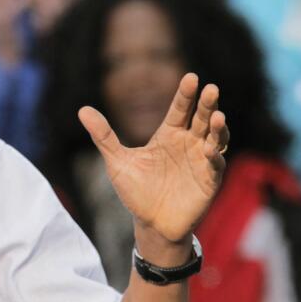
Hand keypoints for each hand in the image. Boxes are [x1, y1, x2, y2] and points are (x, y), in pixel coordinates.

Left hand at [79, 73, 228, 243]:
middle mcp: (188, 143)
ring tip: (218, 116)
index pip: (180, 109)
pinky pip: (215, 165)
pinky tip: (209, 150)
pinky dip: (214, 157)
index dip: (186, 94)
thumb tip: (82, 109)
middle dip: (208, 104)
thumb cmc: (135, 191)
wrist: (150, 224)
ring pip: (215, 137)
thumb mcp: (117, 162)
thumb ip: (104, 136)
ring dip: (218, 127)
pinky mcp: (209, 180)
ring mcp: (201, 160)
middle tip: (211, 88)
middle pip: (201, 118)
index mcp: (169, 135)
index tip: (191, 77)